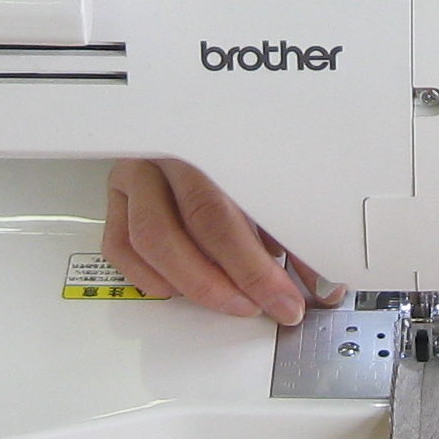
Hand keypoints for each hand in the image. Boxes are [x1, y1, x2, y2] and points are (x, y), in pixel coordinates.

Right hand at [102, 157, 340, 326]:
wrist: (188, 132)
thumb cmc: (234, 162)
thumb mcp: (269, 191)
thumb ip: (291, 238)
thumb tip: (322, 288)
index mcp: (216, 144)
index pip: (241, 208)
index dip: (263, 266)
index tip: (288, 300)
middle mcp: (173, 156)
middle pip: (201, 218)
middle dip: (239, 277)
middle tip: (266, 306)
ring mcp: (138, 175)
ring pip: (153, 237)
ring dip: (195, 282)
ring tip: (229, 302)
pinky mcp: (116, 198)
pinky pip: (120, 245)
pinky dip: (148, 276)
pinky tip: (177, 290)